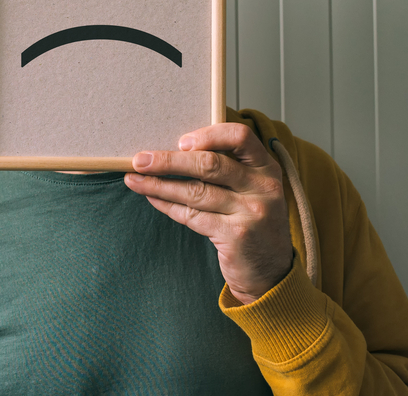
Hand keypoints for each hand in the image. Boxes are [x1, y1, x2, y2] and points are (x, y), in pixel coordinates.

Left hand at [124, 122, 293, 304]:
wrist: (272, 272)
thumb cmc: (253, 223)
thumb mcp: (252, 190)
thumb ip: (228, 169)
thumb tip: (176, 151)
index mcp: (266, 168)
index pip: (240, 136)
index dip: (209, 135)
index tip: (181, 141)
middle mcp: (262, 187)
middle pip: (209, 164)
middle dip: (169, 161)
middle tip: (140, 160)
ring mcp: (251, 212)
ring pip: (195, 191)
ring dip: (159, 185)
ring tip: (134, 180)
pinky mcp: (235, 235)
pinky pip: (192, 216)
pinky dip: (168, 205)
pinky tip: (153, 198)